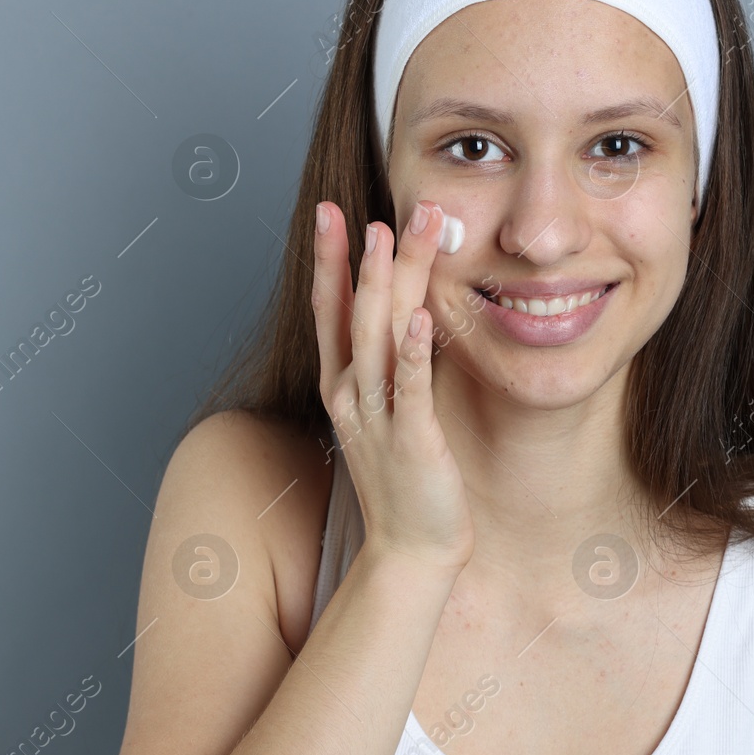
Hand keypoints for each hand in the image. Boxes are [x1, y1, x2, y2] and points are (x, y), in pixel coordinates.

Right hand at [312, 199, 475, 573]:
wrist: (413, 549)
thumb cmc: (408, 480)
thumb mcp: (392, 411)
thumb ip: (395, 363)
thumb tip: (411, 313)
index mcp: (345, 385)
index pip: (330, 310)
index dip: (330, 259)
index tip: (333, 211)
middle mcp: (352, 395)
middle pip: (353, 311)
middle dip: (366, 255)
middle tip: (379, 206)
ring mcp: (378, 416)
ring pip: (378, 337)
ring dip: (386, 282)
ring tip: (392, 235)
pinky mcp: (412, 439)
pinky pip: (411, 388)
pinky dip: (415, 352)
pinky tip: (423, 318)